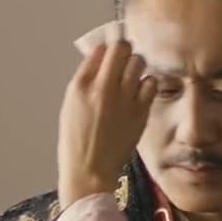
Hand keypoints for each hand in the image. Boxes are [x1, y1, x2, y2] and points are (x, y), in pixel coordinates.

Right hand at [57, 39, 155, 205]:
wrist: (89, 172)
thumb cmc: (76, 142)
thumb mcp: (70, 106)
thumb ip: (86, 80)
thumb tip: (101, 56)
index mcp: (80, 86)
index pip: (100, 49)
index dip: (107, 48)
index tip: (109, 53)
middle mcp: (102, 88)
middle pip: (122, 48)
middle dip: (124, 51)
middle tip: (123, 60)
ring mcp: (124, 99)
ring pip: (139, 62)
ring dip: (136, 65)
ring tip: (131, 77)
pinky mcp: (140, 111)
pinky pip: (151, 83)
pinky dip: (146, 84)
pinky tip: (139, 93)